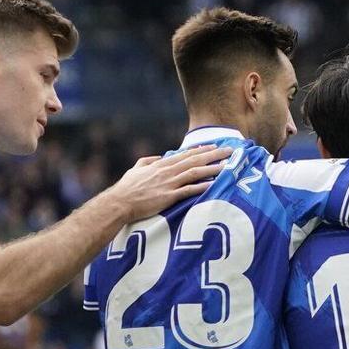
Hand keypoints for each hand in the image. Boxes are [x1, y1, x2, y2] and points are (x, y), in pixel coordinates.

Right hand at [108, 145, 231, 222]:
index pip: (184, 155)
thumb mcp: (136, 169)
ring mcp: (169, 184)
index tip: (213, 147)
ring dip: (212, 168)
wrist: (120, 202)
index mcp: (161, 164)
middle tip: (229, 151)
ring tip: (227, 166)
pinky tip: (213, 184)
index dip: (200, 151)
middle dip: (213, 155)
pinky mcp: (169, 197)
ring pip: (195, 173)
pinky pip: (188, 190)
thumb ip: (148, 161)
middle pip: (194, 160)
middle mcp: (167, 171)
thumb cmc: (126, 188)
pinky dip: (201, 187)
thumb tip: (158, 157)